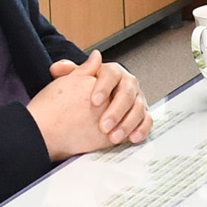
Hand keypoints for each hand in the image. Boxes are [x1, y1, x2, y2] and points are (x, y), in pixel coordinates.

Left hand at [34, 51, 149, 159]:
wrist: (92, 109)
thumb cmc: (82, 94)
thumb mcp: (73, 82)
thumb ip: (66, 76)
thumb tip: (59, 67)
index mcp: (112, 72)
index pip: (111, 74)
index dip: (104, 87)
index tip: (94, 101)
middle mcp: (127, 83)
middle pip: (127, 92)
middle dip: (116, 110)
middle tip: (103, 126)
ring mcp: (137, 99)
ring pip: (138, 108)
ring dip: (127, 123)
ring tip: (113, 137)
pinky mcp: (143, 114)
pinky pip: (147, 120)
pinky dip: (141, 129)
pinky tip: (131, 138)